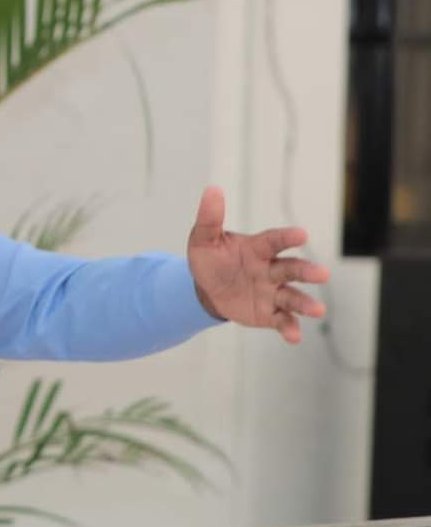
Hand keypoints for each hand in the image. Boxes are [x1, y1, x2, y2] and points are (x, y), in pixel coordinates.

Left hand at [187, 187, 329, 343]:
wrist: (207, 289)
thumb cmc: (211, 259)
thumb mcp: (204, 239)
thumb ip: (209, 218)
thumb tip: (212, 190)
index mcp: (257, 249)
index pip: (274, 241)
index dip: (287, 238)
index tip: (302, 235)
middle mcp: (270, 269)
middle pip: (291, 268)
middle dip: (307, 271)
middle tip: (322, 275)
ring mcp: (272, 292)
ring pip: (293, 297)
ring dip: (305, 303)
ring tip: (318, 310)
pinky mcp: (269, 313)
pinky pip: (282, 320)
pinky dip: (290, 328)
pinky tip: (294, 337)